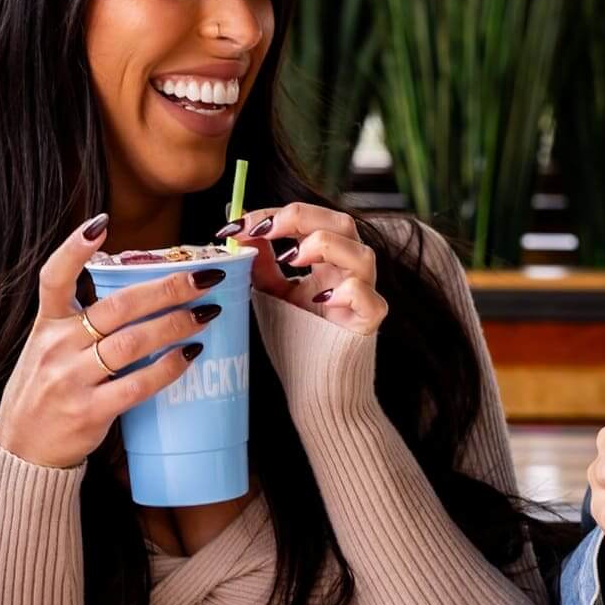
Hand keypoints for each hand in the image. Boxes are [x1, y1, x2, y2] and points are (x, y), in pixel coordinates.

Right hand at [0, 214, 216, 468]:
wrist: (22, 452)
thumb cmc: (44, 395)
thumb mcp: (47, 350)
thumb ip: (80, 324)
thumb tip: (140, 298)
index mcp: (46, 325)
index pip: (53, 277)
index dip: (73, 249)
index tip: (100, 224)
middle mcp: (56, 347)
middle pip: (117, 307)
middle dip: (166, 288)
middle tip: (204, 278)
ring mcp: (71, 380)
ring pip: (132, 342)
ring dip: (176, 324)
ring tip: (207, 314)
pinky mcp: (88, 412)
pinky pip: (136, 384)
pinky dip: (168, 368)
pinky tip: (189, 355)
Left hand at [218, 203, 386, 335]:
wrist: (317, 389)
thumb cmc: (299, 342)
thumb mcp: (272, 295)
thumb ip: (261, 265)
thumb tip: (241, 233)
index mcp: (326, 261)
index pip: (307, 220)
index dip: (273, 214)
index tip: (236, 225)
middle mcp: (347, 271)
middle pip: (340, 223)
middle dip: (300, 217)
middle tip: (263, 229)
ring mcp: (363, 294)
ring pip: (362, 252)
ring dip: (324, 245)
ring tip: (290, 260)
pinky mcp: (368, 321)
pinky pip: (366, 295)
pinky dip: (346, 290)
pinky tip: (320, 299)